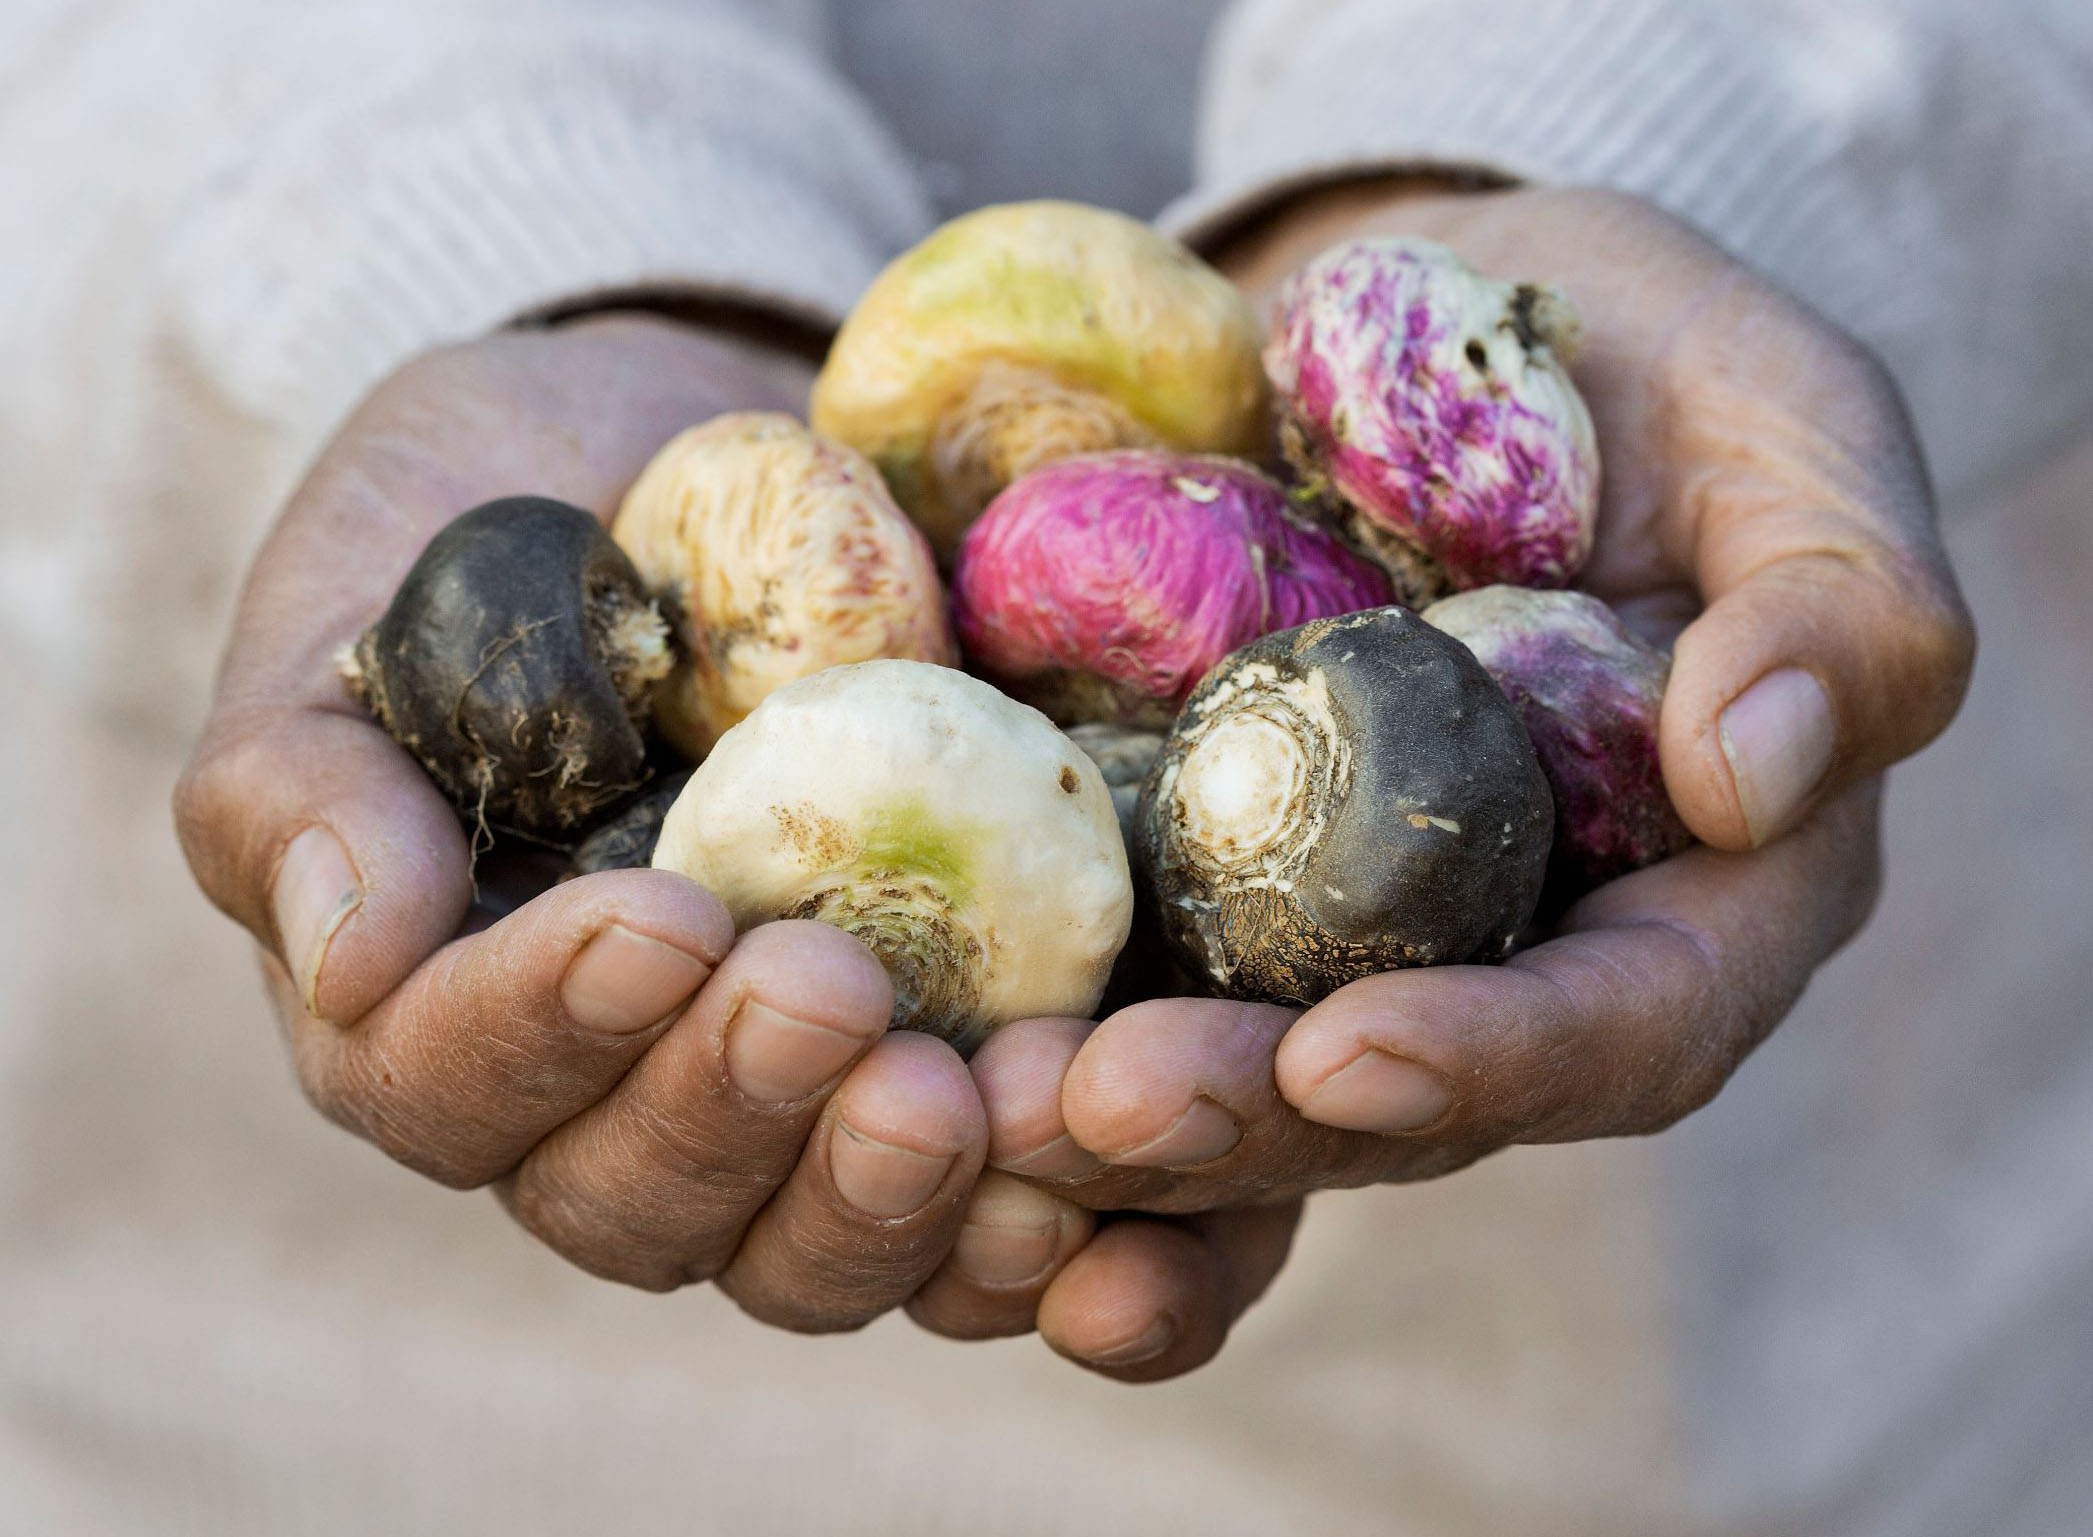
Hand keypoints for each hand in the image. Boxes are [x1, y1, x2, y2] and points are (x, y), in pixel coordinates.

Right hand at [172, 316, 1051, 1331]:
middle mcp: (619, 1099)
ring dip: (900, 1200)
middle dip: (738, 1115)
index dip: (545, 1032)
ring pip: (823, 1251)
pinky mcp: (954, 1074)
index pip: (454, 1089)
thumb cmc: (500, 527)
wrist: (710, 470)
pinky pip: (992, 1218)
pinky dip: (1057, 1238)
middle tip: (833, 993)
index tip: (658, 916)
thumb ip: (305, 784)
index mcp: (449, 1013)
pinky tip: (1106, 1190)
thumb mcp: (362, 608)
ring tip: (987, 1094)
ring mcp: (796, 1108)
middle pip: (652, 1207)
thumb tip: (347, 966)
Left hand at [974, 184, 1975, 1375]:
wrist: (1401, 331)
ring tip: (967, 1113)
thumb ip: (1836, 602)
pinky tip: (899, 1074)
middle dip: (1242, 1130)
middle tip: (1089, 1111)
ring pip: (1226, 1092)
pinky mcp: (1174, 883)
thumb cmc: (1628, 363)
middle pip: (1387, 1104)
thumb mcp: (1781, 427)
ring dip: (1095, 1142)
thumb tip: (1754, 778)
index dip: (1494, 1064)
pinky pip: (1097, 997)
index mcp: (1685, 899)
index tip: (1345, 1053)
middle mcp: (1496, 962)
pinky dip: (1004, 1044)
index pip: (1623, 1030)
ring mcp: (1320, 938)